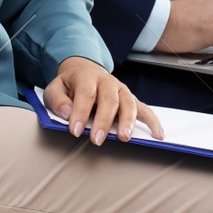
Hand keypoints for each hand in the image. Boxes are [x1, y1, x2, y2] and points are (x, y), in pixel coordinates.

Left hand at [44, 56, 162, 143]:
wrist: (84, 72)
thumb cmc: (68, 86)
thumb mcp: (54, 88)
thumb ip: (57, 99)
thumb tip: (67, 112)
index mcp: (87, 76)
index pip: (85, 93)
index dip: (80, 112)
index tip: (74, 131)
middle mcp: (107, 81)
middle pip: (109, 99)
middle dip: (104, 121)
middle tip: (97, 140)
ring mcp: (121, 90)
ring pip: (128, 103)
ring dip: (127, 121)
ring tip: (124, 138)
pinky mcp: (130, 99)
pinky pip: (144, 109)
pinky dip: (153, 121)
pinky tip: (158, 134)